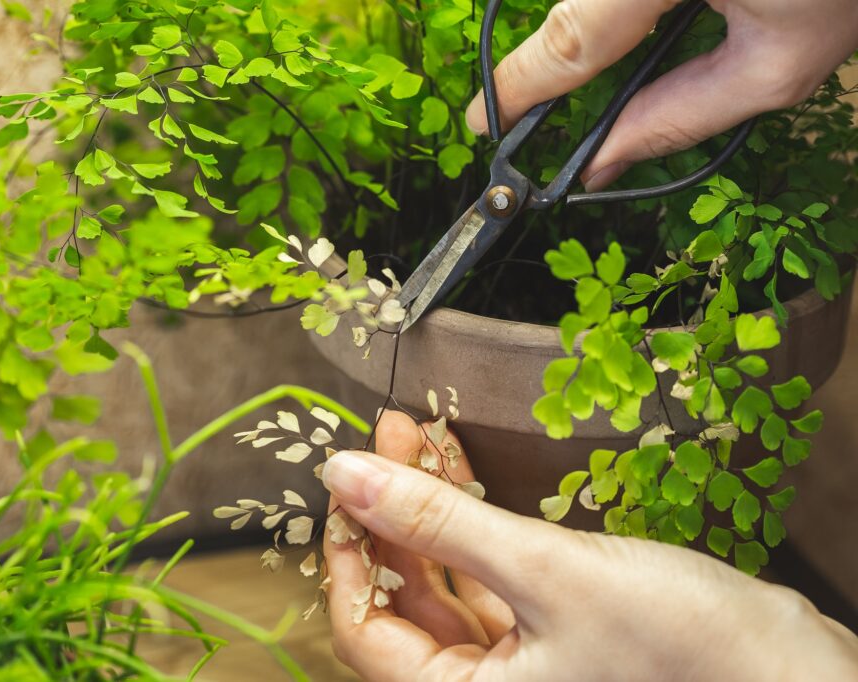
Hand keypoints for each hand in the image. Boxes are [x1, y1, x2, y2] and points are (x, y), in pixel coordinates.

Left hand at [322, 411, 857, 680]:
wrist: (792, 672)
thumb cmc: (684, 647)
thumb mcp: (548, 573)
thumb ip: (441, 524)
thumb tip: (347, 475)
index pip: (364, 629)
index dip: (344, 551)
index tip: (346, 480)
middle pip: (402, 597)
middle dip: (388, 512)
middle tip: (385, 439)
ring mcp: (518, 662)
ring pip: (445, 579)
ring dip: (428, 506)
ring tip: (416, 435)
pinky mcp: (551, 630)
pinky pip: (488, 573)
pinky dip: (471, 521)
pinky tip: (458, 468)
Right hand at [465, 0, 857, 190]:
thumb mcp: (782, 64)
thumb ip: (676, 117)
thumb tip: (600, 164)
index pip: (577, 33)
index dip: (521, 84)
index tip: (483, 121)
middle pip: (578, 1)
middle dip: (570, 46)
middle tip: (552, 94)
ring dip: (599, 17)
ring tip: (642, 39)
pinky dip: (616, 5)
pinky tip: (650, 16)